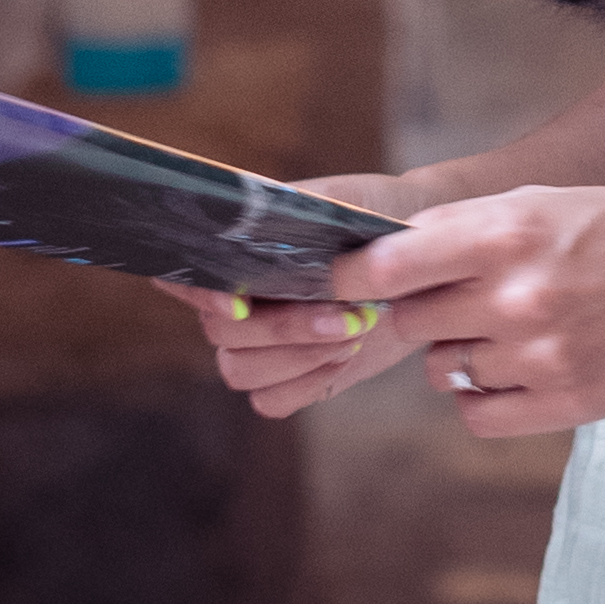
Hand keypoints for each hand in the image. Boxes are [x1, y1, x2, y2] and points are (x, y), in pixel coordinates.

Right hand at [179, 173, 421, 423]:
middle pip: (221, 334)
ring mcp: (260, 345)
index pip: (182, 276)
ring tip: (355, 332)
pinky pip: (270, 401)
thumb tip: (259, 222)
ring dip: (298, 358)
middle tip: (350, 315)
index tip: (240, 304)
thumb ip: (293, 211)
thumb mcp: (341, 202)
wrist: (421, 258)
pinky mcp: (291, 377)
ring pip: (240, 371)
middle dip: (285, 328)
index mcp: (236, 253)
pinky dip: (306, 383)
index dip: (200, 294)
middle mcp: (237, 302)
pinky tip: (345, 357)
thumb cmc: (373, 220)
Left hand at [365, 181, 604, 439]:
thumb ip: (468, 231)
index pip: (388, 264)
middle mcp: (516, 293)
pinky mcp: (562, 403)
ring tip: (518, 328)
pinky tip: (519, 370)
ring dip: (462, 352)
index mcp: (509, 230)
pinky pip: (476, 414)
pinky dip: (484, 396)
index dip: (350, 276)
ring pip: (444, 368)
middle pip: (410, 321)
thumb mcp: (549, 204)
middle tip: (460, 299)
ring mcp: (538, 355)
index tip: (337, 281)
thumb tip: (384, 263)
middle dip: (422, 311)